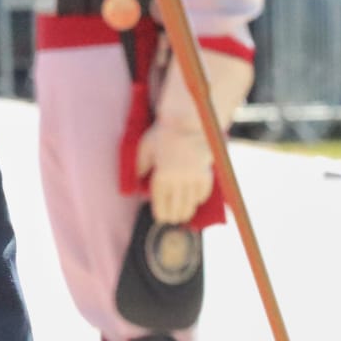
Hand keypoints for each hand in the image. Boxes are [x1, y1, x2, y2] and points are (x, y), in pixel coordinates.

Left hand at [139, 50, 254, 223]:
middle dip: (173, 215)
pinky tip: (194, 200)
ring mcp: (193, 178)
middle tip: (171, 218)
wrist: (188, 122)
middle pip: (176, 207)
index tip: (160, 218)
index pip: (160, 203)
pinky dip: (198, 198)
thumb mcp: (145, 147)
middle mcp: (177, 179)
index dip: (160, 213)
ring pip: (190, 204)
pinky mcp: (205, 175)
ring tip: (183, 215)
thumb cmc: (163, 134)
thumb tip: (135, 183)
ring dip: (186, 211)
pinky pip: (202, 194)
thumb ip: (139, 166)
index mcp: (161, 174)